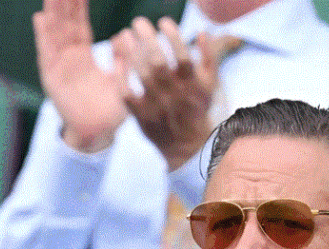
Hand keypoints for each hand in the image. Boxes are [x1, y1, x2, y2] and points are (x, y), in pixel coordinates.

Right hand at [34, 0, 127, 151]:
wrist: (98, 134)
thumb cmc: (110, 110)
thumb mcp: (121, 80)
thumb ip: (122, 59)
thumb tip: (123, 34)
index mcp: (84, 57)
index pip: (80, 25)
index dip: (79, 6)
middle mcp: (69, 58)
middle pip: (64, 24)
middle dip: (63, 3)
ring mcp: (58, 67)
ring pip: (54, 34)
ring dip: (52, 12)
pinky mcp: (52, 79)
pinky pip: (47, 54)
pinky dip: (43, 36)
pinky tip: (40, 18)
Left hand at [114, 18, 228, 169]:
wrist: (185, 146)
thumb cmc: (196, 108)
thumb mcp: (210, 85)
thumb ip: (209, 58)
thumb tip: (202, 31)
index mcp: (191, 86)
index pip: (182, 57)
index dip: (173, 37)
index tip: (164, 21)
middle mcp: (173, 96)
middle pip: (157, 62)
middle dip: (147, 38)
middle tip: (138, 22)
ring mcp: (156, 107)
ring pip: (141, 75)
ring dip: (131, 51)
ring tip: (125, 35)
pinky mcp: (141, 116)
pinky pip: (126, 94)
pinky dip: (121, 77)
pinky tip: (119, 60)